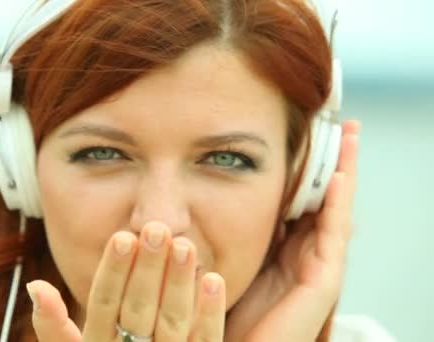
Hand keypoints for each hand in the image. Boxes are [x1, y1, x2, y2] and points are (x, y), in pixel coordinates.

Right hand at [27, 222, 226, 340]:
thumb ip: (52, 326)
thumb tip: (36, 285)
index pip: (103, 304)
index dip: (113, 272)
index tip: (123, 237)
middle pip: (138, 309)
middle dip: (148, 269)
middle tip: (157, 229)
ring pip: (172, 323)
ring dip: (179, 284)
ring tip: (185, 245)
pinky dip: (210, 314)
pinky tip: (214, 279)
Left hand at [223, 120, 360, 341]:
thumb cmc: (221, 310)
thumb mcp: (220, 261)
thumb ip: (221, 233)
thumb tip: (199, 199)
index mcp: (283, 248)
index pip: (302, 199)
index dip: (310, 167)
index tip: (311, 133)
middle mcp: (304, 254)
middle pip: (324, 199)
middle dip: (335, 163)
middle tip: (345, 126)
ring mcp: (317, 268)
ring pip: (335, 211)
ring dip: (345, 174)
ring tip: (350, 137)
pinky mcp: (322, 284)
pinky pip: (333, 237)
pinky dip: (337, 207)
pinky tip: (339, 178)